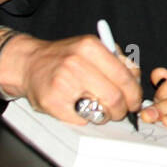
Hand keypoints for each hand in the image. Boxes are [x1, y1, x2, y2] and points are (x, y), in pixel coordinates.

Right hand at [5, 33, 141, 124]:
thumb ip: (118, 60)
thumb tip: (136, 80)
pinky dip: (86, 118)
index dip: (134, 93)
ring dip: (106, 115)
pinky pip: (81, 120)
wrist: (29, 63)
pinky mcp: (52, 102)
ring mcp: (62, 84)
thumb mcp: (93, 48)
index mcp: (90, 47)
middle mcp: (76, 63)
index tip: (135, 101)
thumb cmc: (65, 57)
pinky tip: (80, 108)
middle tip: (121, 110)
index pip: (124, 76)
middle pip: (115, 97)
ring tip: (101, 109)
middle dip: (123, 109)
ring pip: (100, 111)